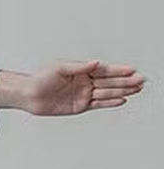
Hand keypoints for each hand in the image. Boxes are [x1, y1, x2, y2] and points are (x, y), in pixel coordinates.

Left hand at [25, 59, 143, 115]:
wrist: (28, 95)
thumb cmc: (40, 79)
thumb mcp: (59, 68)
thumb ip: (78, 67)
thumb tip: (95, 62)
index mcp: (81, 71)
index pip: (104, 70)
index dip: (118, 70)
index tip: (132, 69)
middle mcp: (85, 82)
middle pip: (109, 81)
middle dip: (125, 81)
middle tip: (141, 80)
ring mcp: (84, 94)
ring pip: (107, 92)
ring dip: (122, 91)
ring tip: (137, 89)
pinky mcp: (80, 106)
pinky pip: (98, 104)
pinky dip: (110, 102)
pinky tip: (122, 100)